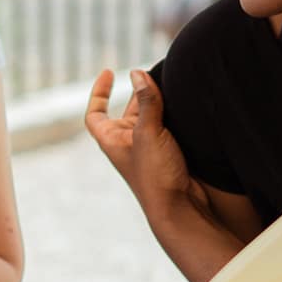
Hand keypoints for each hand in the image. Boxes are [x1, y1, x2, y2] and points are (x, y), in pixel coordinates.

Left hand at [85, 69, 196, 219]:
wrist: (180, 208)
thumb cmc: (155, 175)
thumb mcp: (148, 132)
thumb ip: (146, 101)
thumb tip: (137, 73)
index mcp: (112, 140)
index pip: (95, 114)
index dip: (99, 93)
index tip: (109, 73)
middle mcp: (129, 143)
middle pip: (130, 109)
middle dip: (142, 91)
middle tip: (158, 73)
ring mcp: (150, 148)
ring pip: (153, 116)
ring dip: (161, 101)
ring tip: (174, 83)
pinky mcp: (171, 152)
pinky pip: (170, 126)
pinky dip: (175, 114)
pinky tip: (186, 103)